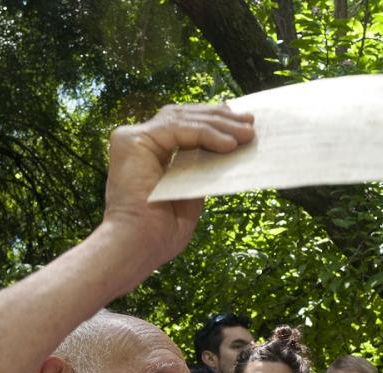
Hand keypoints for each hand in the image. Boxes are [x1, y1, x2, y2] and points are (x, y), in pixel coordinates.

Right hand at [101, 104, 254, 269]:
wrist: (140, 245)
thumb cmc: (162, 231)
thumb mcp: (192, 191)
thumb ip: (202, 166)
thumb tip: (230, 146)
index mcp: (148, 151)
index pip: (182, 125)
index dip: (211, 120)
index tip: (241, 123)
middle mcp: (136, 141)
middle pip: (183, 117)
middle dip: (219, 118)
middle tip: (250, 122)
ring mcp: (132, 138)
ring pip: (182, 119)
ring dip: (218, 124)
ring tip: (247, 134)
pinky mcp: (131, 140)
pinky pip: (178, 129)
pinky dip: (206, 134)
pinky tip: (229, 144)